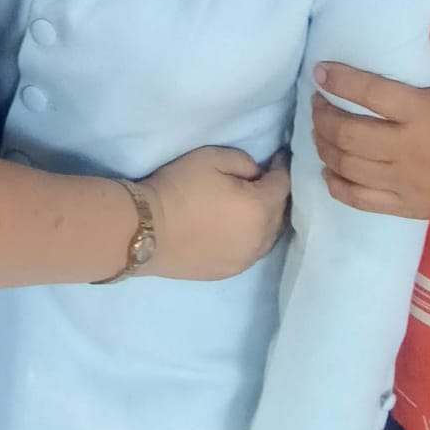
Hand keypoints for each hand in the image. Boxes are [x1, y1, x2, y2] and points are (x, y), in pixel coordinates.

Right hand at [143, 148, 288, 280]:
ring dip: (268, 219)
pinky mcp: (229, 271)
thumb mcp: (211, 158)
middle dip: (277, 194)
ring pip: (269, 236)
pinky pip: (252, 252)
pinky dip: (252, 238)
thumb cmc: (179, 188)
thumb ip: (244, 162)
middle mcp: (261, 237)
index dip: (281, 167)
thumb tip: (256, 174)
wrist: (146, 229)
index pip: (283, 184)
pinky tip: (239, 230)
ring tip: (255, 206)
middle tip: (266, 180)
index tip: (277, 157)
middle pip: (281, 213)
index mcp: (260, 207)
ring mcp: (246, 259)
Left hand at [312, 14, 429, 219]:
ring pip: (348, 166)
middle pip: (349, 134)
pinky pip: (359, 199)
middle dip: (323, 116)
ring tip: (319, 130)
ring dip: (324, 146)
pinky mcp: (406, 206)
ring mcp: (406, 182)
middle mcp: (410, 149)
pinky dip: (336, 184)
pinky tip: (328, 168)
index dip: (339, 81)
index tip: (319, 72)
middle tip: (316, 103)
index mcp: (424, 113)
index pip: (370, 94)